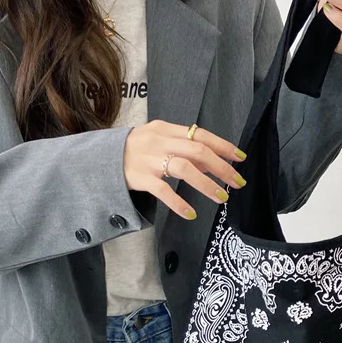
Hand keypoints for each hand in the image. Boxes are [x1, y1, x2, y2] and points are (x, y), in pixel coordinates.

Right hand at [124, 120, 247, 219]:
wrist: (100, 158)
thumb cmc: (135, 150)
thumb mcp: (159, 141)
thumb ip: (184, 149)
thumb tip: (215, 162)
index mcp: (166, 129)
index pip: (200, 135)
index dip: (223, 146)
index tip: (240, 158)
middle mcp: (159, 141)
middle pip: (197, 151)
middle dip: (221, 167)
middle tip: (237, 181)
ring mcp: (148, 160)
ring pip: (183, 168)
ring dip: (206, 184)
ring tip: (221, 197)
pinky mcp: (139, 178)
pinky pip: (162, 191)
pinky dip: (178, 203)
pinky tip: (190, 213)